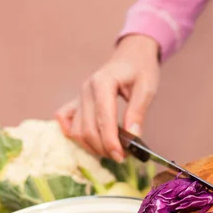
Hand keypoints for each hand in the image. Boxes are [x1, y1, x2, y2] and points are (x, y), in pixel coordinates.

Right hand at [56, 34, 160, 160]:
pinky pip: (66, 120)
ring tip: (112, 150)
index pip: (103, 119)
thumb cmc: (141, 69)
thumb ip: (137, 112)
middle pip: (87, 129)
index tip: (121, 156)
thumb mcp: (147, 88)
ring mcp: (79, 95)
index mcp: (103, 83)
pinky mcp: (77, 100)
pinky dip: (73, 134)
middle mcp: (86, 89)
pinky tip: (88, 141)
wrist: (132, 55)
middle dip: (103, 148)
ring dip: (92, 146)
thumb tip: (133, 136)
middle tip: (122, 157)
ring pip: (77, 130)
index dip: (111, 141)